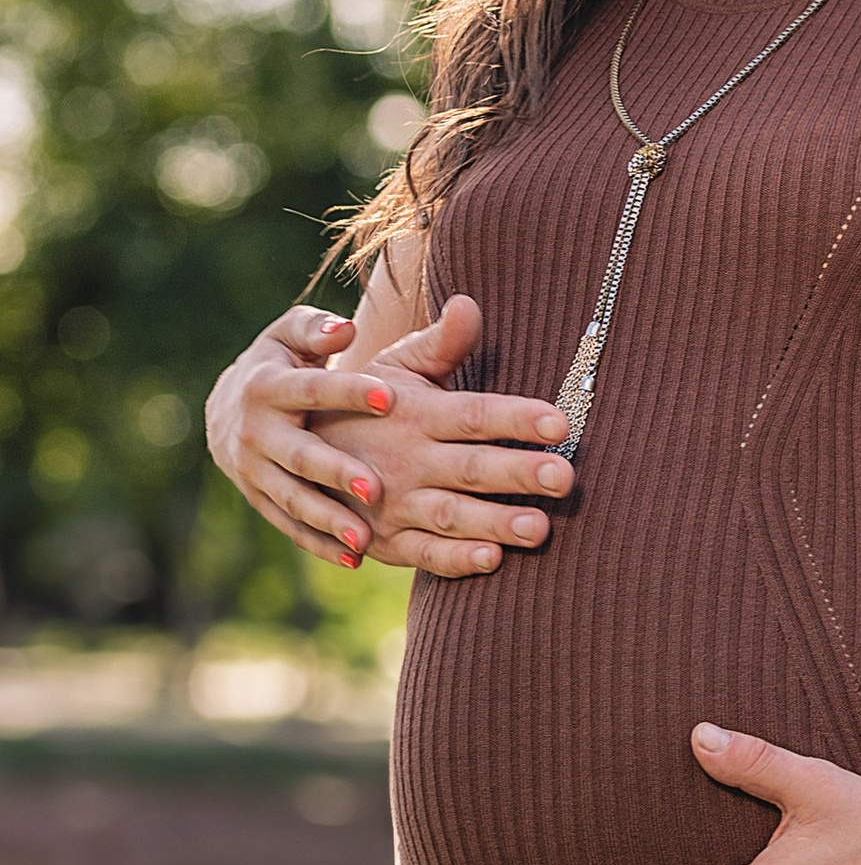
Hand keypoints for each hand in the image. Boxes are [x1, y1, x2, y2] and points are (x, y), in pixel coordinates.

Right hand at [206, 306, 396, 571]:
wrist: (229, 407)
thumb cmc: (282, 360)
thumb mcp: (291, 334)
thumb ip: (317, 329)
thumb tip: (343, 329)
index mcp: (268, 387)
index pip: (311, 390)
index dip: (349, 392)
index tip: (390, 396)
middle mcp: (255, 432)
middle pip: (299, 455)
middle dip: (336, 472)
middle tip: (377, 488)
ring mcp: (254, 472)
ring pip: (293, 499)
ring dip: (328, 520)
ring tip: (366, 539)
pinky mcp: (260, 500)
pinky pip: (290, 526)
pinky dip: (319, 544)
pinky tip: (355, 560)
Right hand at [315, 298, 574, 575]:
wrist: (291, 449)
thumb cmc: (364, 402)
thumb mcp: (393, 366)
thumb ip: (439, 343)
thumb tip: (468, 303)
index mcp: (416, 412)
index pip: (475, 414)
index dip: (516, 418)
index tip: (560, 422)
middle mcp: (407, 459)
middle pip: (471, 467)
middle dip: (518, 472)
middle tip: (566, 477)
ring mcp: (394, 504)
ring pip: (451, 515)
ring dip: (495, 523)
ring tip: (541, 529)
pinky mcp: (385, 541)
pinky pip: (422, 554)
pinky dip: (454, 560)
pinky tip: (492, 561)